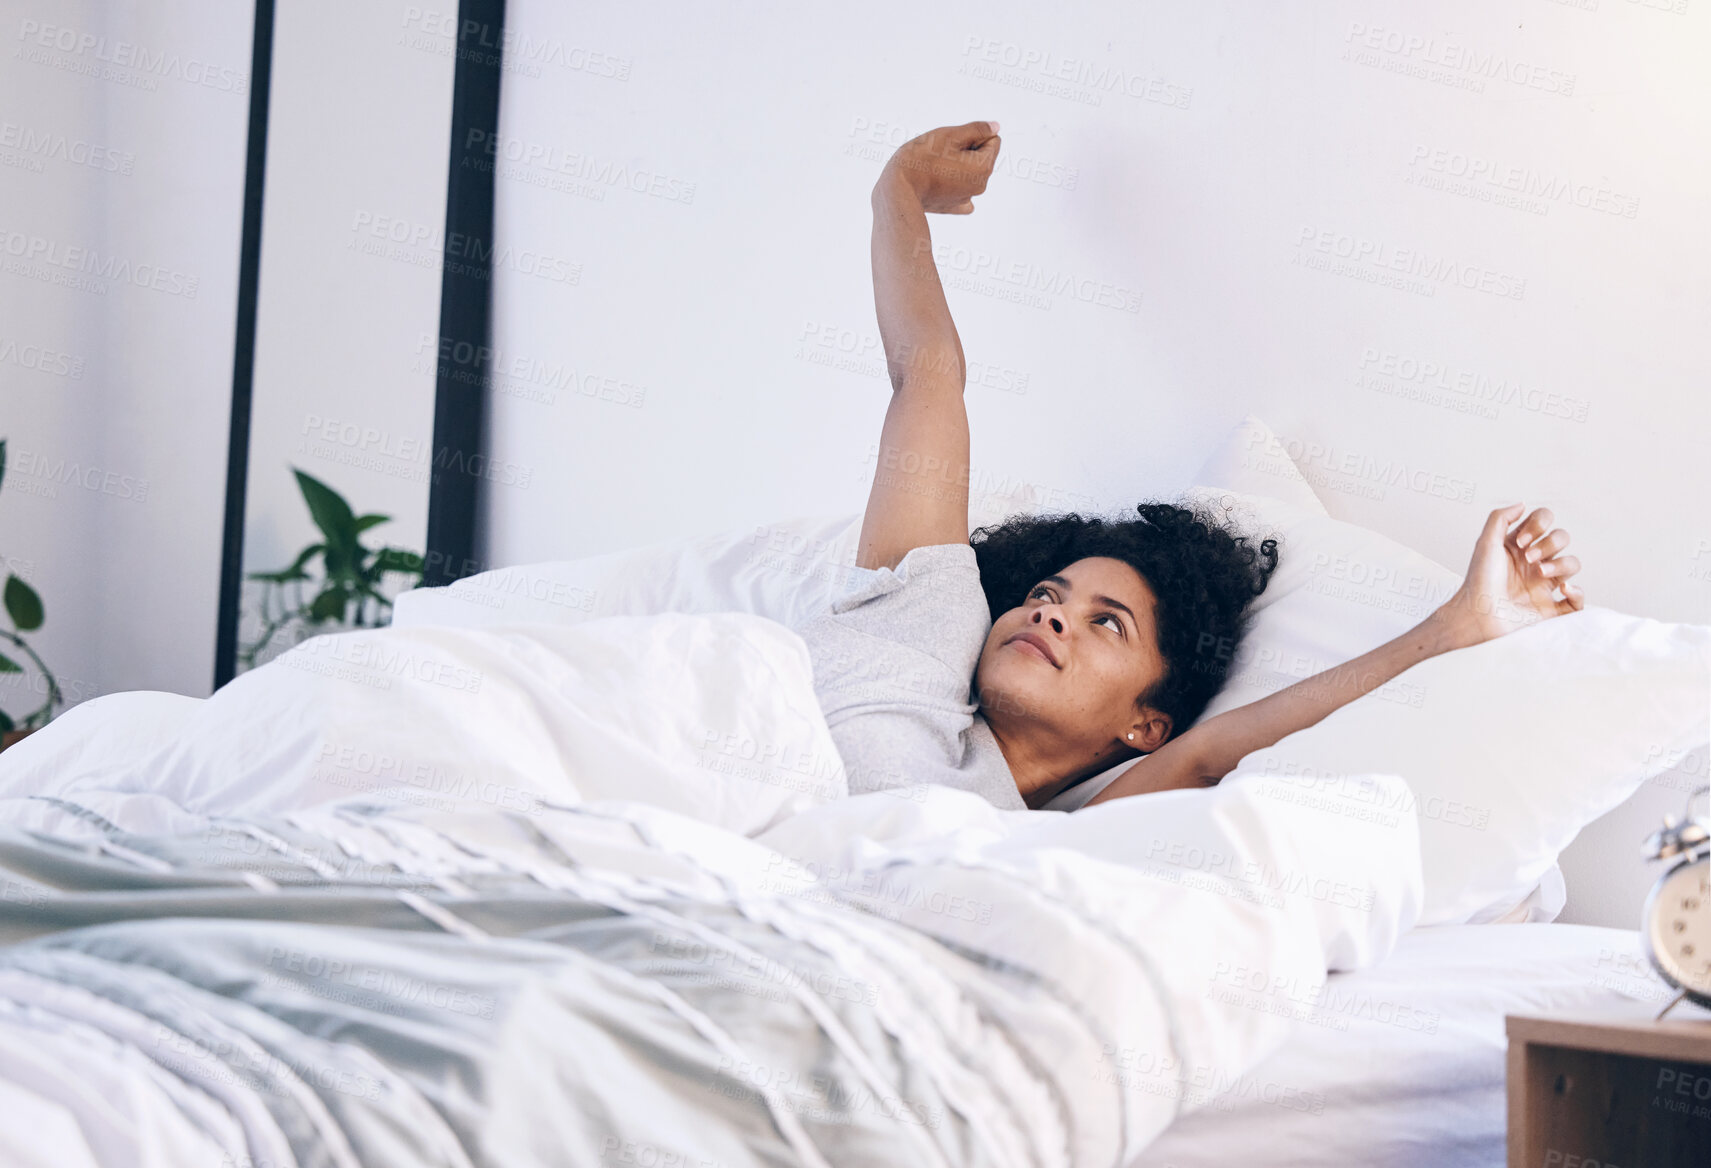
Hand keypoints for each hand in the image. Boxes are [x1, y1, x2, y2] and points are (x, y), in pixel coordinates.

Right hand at [878, 121, 1000, 213]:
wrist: (898, 189)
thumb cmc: (922, 157)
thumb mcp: (950, 134)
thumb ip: (977, 129)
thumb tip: (995, 128)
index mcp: (984, 167)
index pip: (993, 140)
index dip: (973, 136)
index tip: (953, 142)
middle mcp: (981, 185)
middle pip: (982, 157)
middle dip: (967, 150)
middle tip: (941, 153)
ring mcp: (967, 199)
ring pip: (969, 172)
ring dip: (958, 165)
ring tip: (935, 167)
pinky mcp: (953, 207)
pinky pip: (961, 191)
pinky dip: (953, 184)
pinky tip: (938, 182)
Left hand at [1435, 503, 1584, 647]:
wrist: (1477, 616)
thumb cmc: (1478, 581)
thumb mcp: (1485, 543)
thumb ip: (1500, 518)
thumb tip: (1522, 505)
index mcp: (1518, 547)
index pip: (1543, 522)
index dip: (1539, 525)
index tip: (1520, 540)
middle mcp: (1532, 564)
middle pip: (1561, 539)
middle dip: (1550, 543)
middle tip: (1528, 558)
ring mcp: (1543, 587)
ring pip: (1572, 564)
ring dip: (1561, 564)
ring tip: (1540, 573)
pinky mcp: (1550, 611)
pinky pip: (1577, 601)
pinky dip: (1577, 592)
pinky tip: (1564, 589)